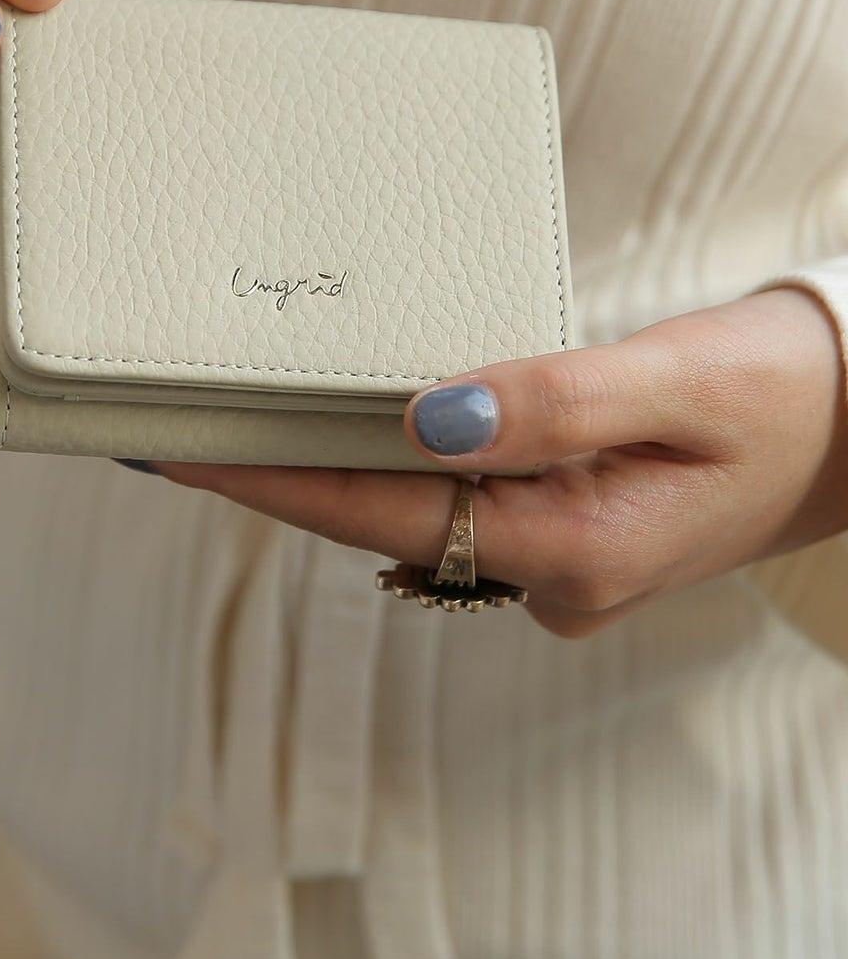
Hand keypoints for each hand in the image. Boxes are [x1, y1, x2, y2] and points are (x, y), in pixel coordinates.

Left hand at [148, 287, 847, 636]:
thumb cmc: (782, 394)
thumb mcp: (679, 383)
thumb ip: (555, 401)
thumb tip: (425, 416)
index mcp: (577, 549)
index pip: (383, 513)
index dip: (274, 481)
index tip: (180, 452)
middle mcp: (553, 574)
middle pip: (382, 520)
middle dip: (281, 476)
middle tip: (175, 428)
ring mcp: (558, 562)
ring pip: (415, 513)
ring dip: (333, 466)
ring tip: (243, 414)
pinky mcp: (564, 531)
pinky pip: (456, 500)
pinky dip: (396, 459)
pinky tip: (356, 420)